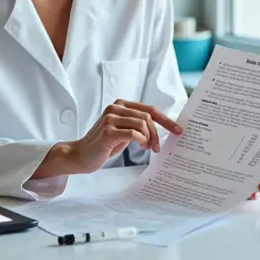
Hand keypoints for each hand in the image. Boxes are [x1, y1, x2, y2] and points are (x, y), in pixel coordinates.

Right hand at [68, 99, 182, 173]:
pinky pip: (133, 133)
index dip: (166, 119)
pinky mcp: (108, 131)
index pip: (149, 109)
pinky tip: (141, 146)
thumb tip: (159, 129)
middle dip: (157, 133)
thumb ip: (137, 125)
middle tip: (157, 147)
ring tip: (148, 148)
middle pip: (148, 116)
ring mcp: (110, 117)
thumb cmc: (103, 145)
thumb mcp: (123, 131)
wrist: (80, 155)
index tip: (178, 130)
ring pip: (142, 124)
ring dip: (150, 138)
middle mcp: (115, 107)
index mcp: (121, 105)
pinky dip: (141, 140)